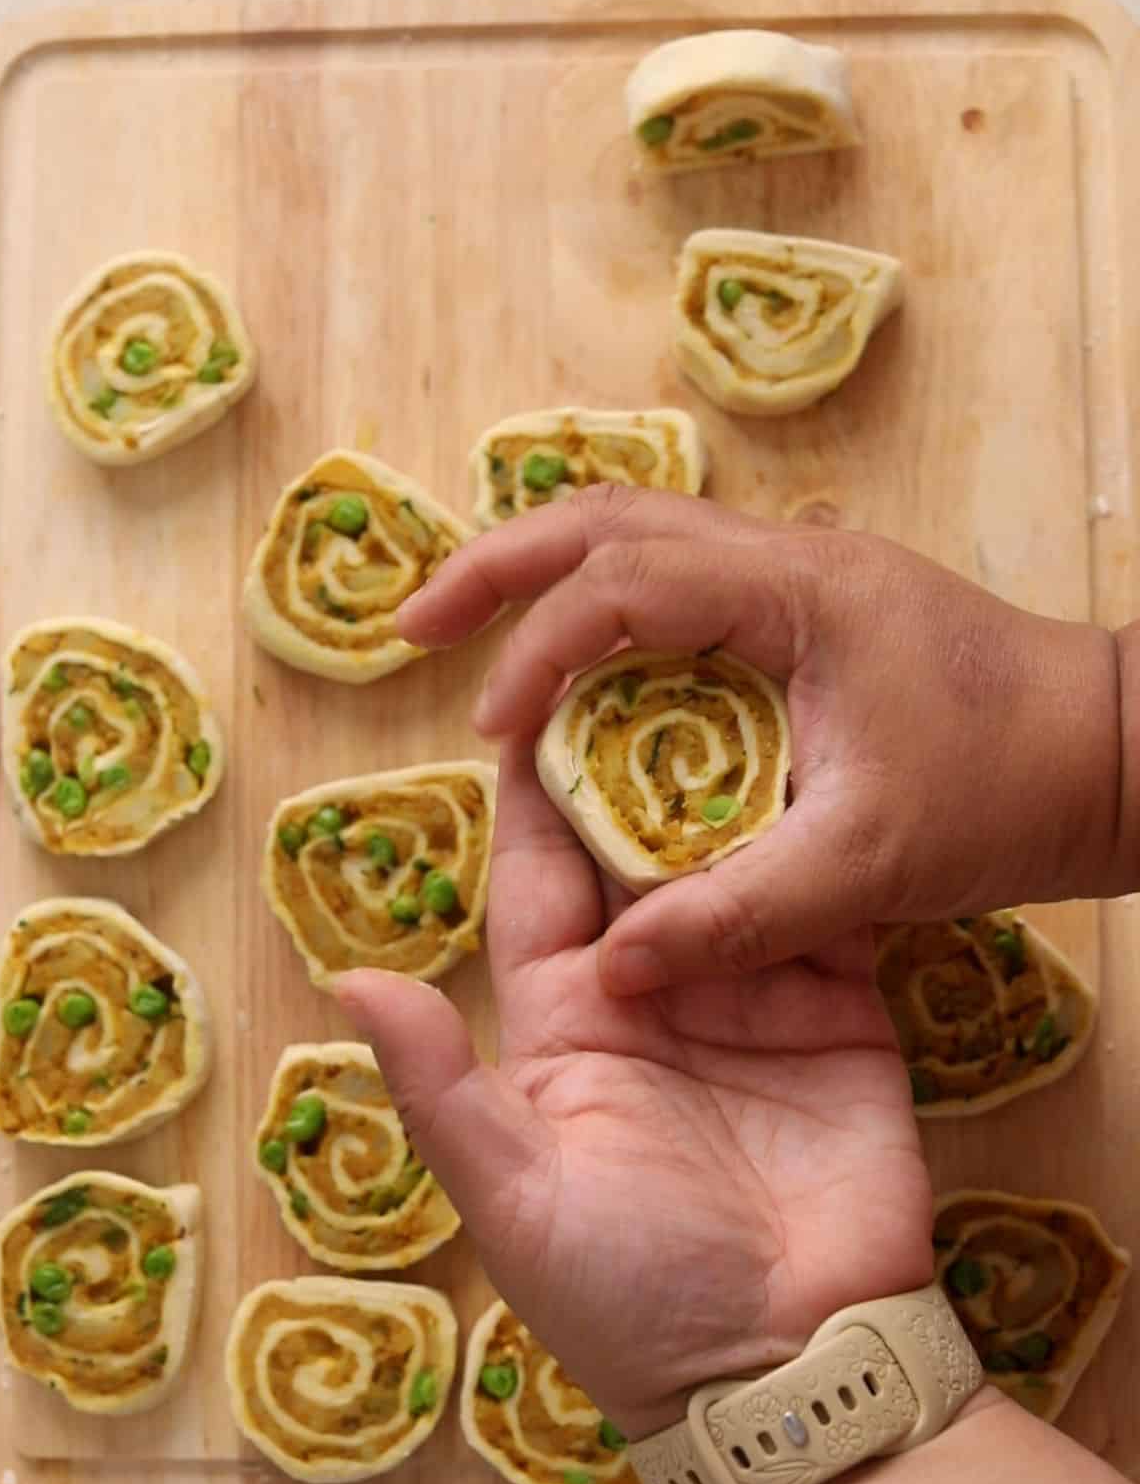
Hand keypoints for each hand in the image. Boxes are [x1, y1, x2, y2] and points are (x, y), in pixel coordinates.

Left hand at [336, 739, 933, 1438]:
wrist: (791, 1370)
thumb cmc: (632, 1296)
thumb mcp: (516, 1197)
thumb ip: (440, 1088)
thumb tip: (347, 981)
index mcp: (562, 1020)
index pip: (538, 880)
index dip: (530, 794)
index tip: (528, 693)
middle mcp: (651, 989)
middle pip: (639, 850)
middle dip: (641, 761)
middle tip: (649, 651)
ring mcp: (749, 994)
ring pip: (733, 861)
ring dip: (736, 786)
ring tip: (740, 683)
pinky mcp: (838, 1010)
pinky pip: (825, 906)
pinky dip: (822, 844)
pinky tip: (823, 769)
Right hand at [395, 486, 1122, 993]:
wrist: (1119, 754)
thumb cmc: (1010, 794)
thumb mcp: (868, 867)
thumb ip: (737, 916)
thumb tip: (614, 968)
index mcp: (793, 593)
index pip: (621, 584)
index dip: (535, 651)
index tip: (491, 732)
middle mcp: (785, 559)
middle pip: (606, 515)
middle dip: (498, 566)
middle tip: (414, 623)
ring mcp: (799, 575)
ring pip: (640, 532)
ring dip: (547, 577)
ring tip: (469, 635)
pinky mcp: (810, 609)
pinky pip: (680, 582)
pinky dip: (608, 614)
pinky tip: (583, 676)